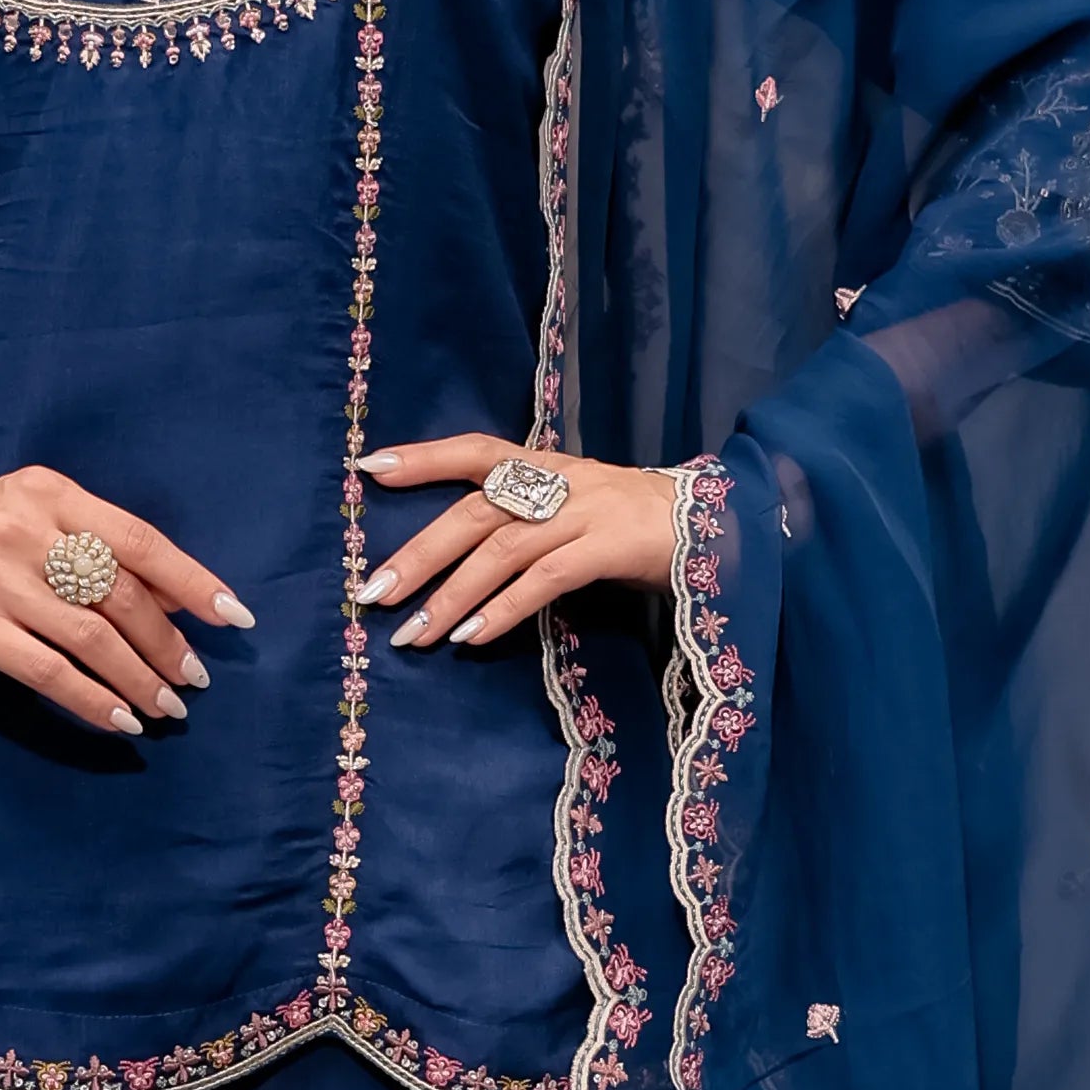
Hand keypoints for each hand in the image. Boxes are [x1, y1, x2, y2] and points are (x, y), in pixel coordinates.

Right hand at [0, 463, 253, 737]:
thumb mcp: (37, 518)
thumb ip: (101, 548)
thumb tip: (181, 598)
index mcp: (51, 493)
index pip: (139, 540)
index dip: (193, 582)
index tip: (233, 617)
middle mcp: (26, 529)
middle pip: (120, 593)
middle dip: (167, 643)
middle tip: (194, 679)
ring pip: (90, 637)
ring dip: (139, 678)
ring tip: (166, 707)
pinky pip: (48, 671)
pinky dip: (92, 699)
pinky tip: (120, 719)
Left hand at [355, 436, 684, 643]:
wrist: (718, 526)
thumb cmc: (631, 526)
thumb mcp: (572, 508)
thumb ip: (523, 522)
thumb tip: (455, 562)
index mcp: (545, 466)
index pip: (474, 451)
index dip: (424, 457)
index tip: (370, 470)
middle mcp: (560, 482)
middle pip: (474, 512)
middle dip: (419, 554)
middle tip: (373, 593)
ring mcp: (586, 512)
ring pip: (503, 549)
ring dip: (453, 595)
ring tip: (415, 635)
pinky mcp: (610, 547)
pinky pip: (547, 579)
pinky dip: (505, 609)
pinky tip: (473, 638)